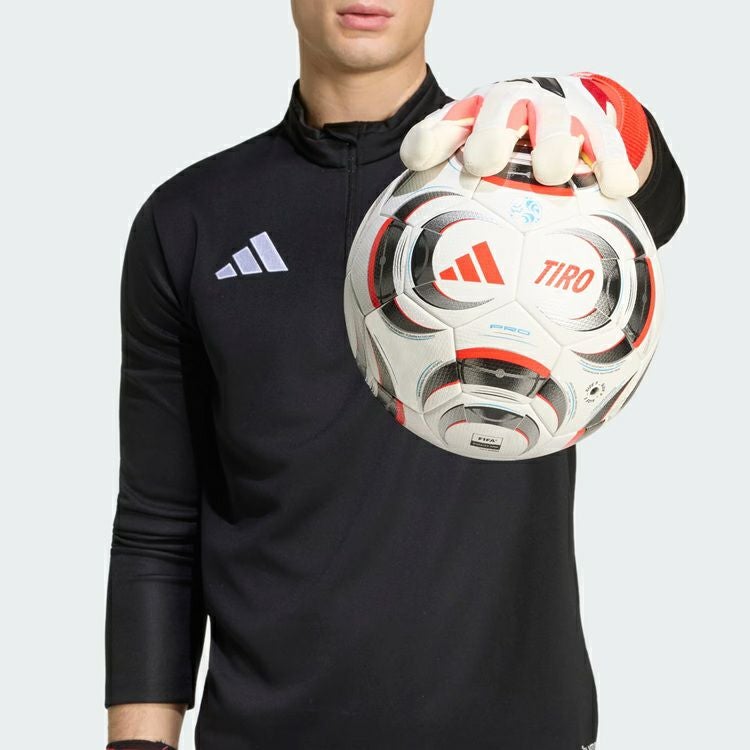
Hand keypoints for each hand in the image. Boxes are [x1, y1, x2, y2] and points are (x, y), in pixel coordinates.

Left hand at [400, 73, 650, 197]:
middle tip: (485, 161)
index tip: (420, 160)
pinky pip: (606, 140)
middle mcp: (510, 108)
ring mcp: (553, 111)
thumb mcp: (468, 180)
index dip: (430, 139)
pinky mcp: (594, 121)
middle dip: (491, 132)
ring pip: (555, 120)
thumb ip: (441, 219)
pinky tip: (618, 189)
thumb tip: (414, 281)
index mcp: (472, 120)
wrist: (557, 114)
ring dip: (553, 142)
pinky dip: (611, 162)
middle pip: (499, 110)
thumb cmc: (502, 162)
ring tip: (553, 173)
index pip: (443, 126)